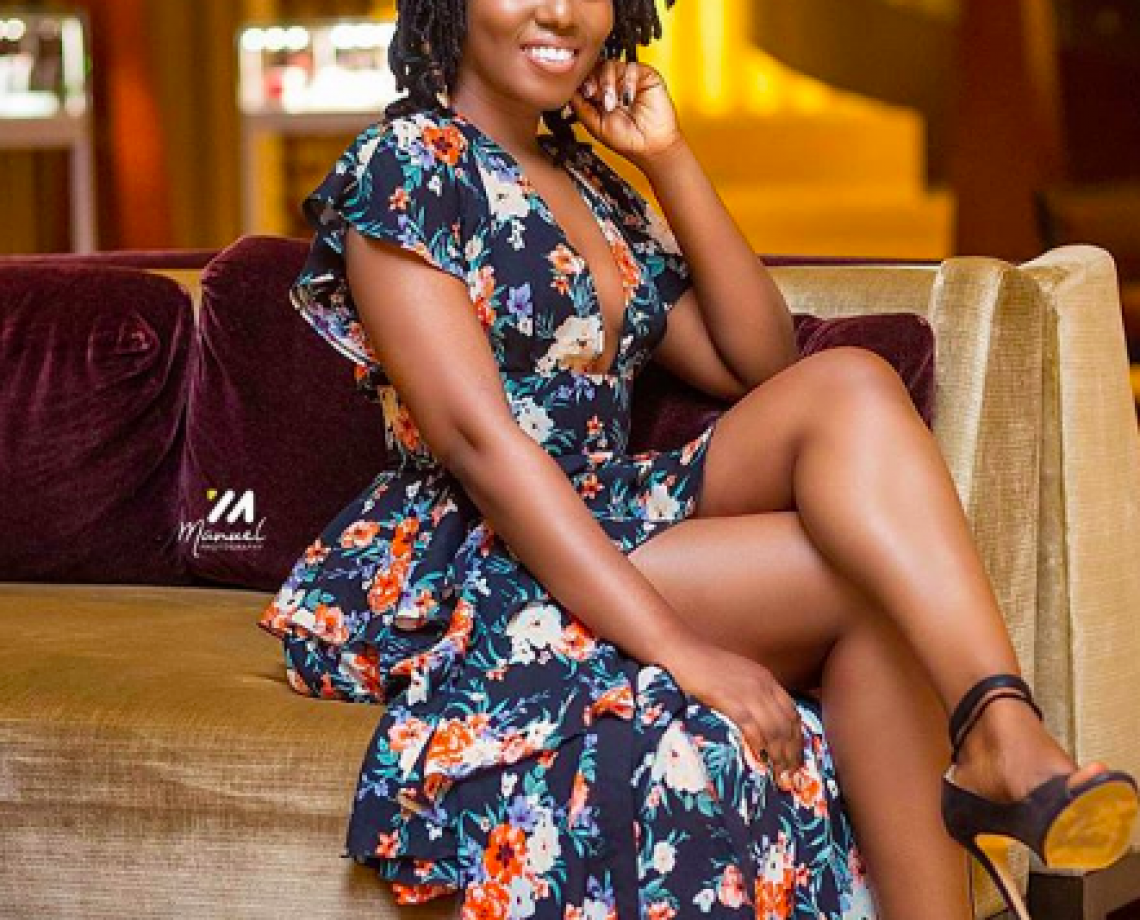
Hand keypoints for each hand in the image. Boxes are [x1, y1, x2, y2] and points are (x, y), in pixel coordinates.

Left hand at [569, 58, 685, 170]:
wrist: (651, 147)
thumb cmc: (627, 140)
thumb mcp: (595, 125)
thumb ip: (580, 107)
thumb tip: (568, 92)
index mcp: (600, 95)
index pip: (586, 78)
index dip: (581, 82)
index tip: (582, 93)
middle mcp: (613, 85)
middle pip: (596, 67)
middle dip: (592, 81)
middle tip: (593, 95)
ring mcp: (628, 79)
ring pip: (611, 64)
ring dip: (607, 83)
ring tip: (611, 103)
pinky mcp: (645, 76)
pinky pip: (632, 67)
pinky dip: (627, 82)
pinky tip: (628, 98)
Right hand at [662, 638, 804, 790]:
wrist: (682, 652)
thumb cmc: (704, 664)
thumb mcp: (738, 674)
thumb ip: (752, 692)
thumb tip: (758, 719)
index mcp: (766, 679)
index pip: (792, 712)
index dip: (797, 737)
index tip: (797, 756)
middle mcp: (762, 686)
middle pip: (787, 724)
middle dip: (793, 752)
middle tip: (792, 774)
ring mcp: (747, 693)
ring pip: (774, 730)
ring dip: (781, 756)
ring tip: (781, 775)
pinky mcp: (730, 701)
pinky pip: (752, 728)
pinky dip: (761, 747)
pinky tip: (762, 761)